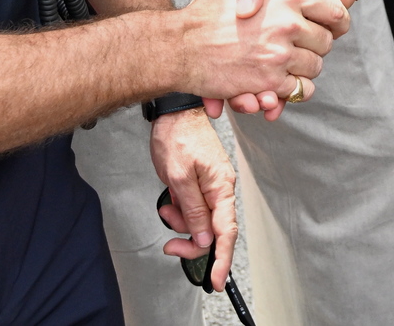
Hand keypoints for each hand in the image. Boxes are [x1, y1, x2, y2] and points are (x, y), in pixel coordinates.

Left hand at [151, 109, 239, 287]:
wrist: (174, 112)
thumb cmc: (178, 136)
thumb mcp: (179, 177)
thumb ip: (193, 210)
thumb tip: (205, 238)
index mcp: (221, 187)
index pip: (226, 232)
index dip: (222, 259)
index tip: (216, 281)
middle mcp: (221, 189)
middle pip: (213, 231)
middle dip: (192, 241)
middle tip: (171, 245)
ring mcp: (212, 186)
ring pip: (201, 221)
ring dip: (182, 223)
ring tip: (166, 207)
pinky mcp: (201, 184)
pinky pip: (193, 209)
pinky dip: (180, 211)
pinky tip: (169, 201)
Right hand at [175, 0, 346, 122]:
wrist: (180, 46)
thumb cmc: (209, 8)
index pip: (333, 10)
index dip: (331, 20)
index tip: (323, 25)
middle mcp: (286, 24)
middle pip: (326, 41)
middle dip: (315, 45)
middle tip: (298, 44)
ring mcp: (279, 55)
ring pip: (315, 66)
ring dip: (304, 68)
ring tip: (286, 62)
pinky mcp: (269, 82)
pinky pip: (301, 89)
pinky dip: (296, 89)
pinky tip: (283, 81)